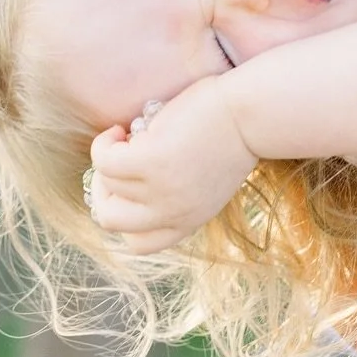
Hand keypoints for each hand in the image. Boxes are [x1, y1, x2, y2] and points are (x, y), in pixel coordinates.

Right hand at [84, 78, 258, 252]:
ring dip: (108, 157)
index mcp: (188, 219)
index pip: (139, 243)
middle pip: (110, 220)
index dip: (125, 215)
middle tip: (118, 162)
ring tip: (126, 135)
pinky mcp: (150, 160)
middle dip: (104, 190)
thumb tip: (134, 180)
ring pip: (107, 182)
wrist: (252, 113)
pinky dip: (103, 144)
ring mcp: (159, 189)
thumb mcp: (206, 179)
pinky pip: (104, 159)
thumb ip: (178, 191)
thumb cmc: (232, 134)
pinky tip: (119, 129)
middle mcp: (172, 212)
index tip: (127, 188)